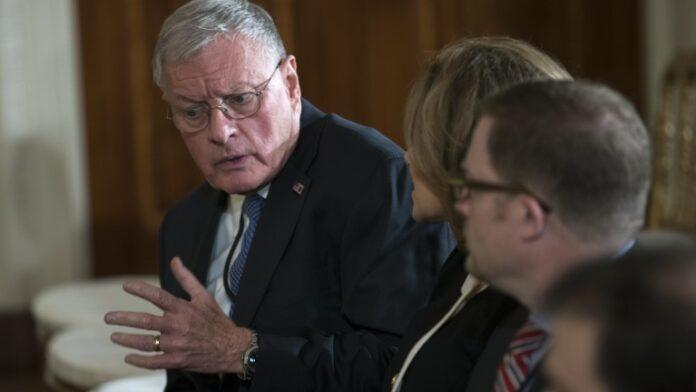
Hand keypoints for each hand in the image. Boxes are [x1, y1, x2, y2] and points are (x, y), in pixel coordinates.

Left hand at [104, 257, 252, 372]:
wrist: (232, 348)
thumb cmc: (217, 321)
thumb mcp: (204, 296)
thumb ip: (187, 279)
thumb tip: (175, 260)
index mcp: (184, 309)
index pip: (158, 296)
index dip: (140, 290)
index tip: (126, 286)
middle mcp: (178, 326)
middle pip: (145, 321)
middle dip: (123, 319)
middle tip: (108, 318)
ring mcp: (176, 345)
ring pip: (145, 343)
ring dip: (127, 340)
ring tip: (114, 336)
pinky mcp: (177, 361)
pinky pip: (154, 362)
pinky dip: (139, 360)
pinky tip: (129, 358)